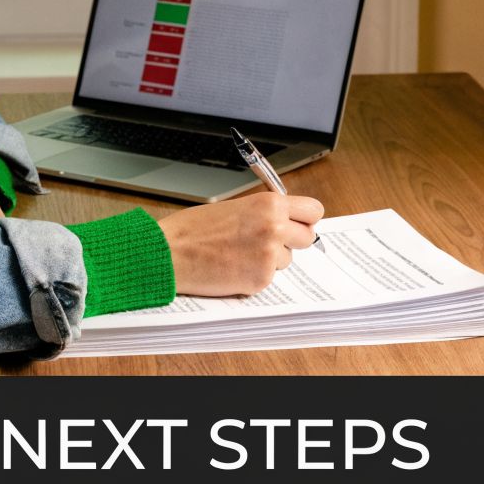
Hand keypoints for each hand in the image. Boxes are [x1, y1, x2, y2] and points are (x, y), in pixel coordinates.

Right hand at [157, 192, 323, 296]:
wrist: (169, 252)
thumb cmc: (193, 229)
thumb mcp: (234, 208)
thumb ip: (264, 213)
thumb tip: (286, 222)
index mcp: (269, 204)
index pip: (313, 211)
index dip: (305, 219)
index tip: (298, 224)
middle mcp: (274, 228)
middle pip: (306, 237)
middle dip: (290, 241)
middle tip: (267, 242)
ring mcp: (269, 256)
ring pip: (286, 260)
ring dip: (269, 260)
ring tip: (238, 254)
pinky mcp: (260, 279)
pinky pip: (268, 277)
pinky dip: (253, 275)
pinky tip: (231, 267)